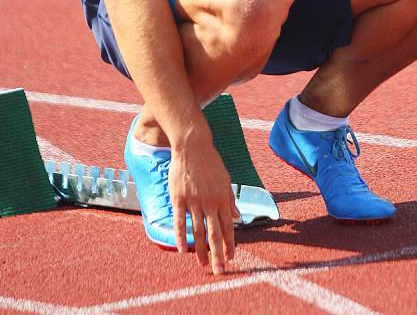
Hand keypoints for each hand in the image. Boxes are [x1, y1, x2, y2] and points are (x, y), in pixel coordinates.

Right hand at [168, 132, 239, 273]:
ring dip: (200, 250)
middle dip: (218, 254)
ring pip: (198, 231)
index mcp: (222, 198)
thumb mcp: (225, 180)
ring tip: (202, 265)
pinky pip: (180, 221)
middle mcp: (210, 202)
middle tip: (220, 271)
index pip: (228, 226)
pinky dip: (181, 236)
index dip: (230, 243)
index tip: (231, 257)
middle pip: (215, 233)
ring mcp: (194, 201)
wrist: (193, 146)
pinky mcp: (179, 198)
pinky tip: (182, 250)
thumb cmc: (210, 162)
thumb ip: (230, 199)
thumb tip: (238, 216)